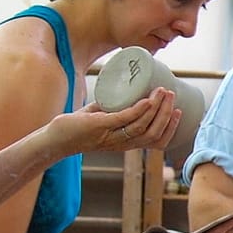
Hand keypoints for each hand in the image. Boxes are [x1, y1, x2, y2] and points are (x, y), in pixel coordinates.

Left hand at [52, 89, 180, 156]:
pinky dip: (140, 110)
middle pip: (154, 133)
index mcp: (127, 144)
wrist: (54, 138)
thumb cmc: (79, 128)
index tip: (178, 111)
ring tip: (162, 91)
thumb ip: (116, 108)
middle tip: (171, 93)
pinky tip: (147, 100)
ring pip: (143, 126)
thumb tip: (129, 87)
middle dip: (167, 113)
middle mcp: (122, 144)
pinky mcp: (100, 126)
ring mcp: (111, 136)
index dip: (171, 128)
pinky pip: (125, 119)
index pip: (157, 142)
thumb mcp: (104, 119)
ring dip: (157, 108)